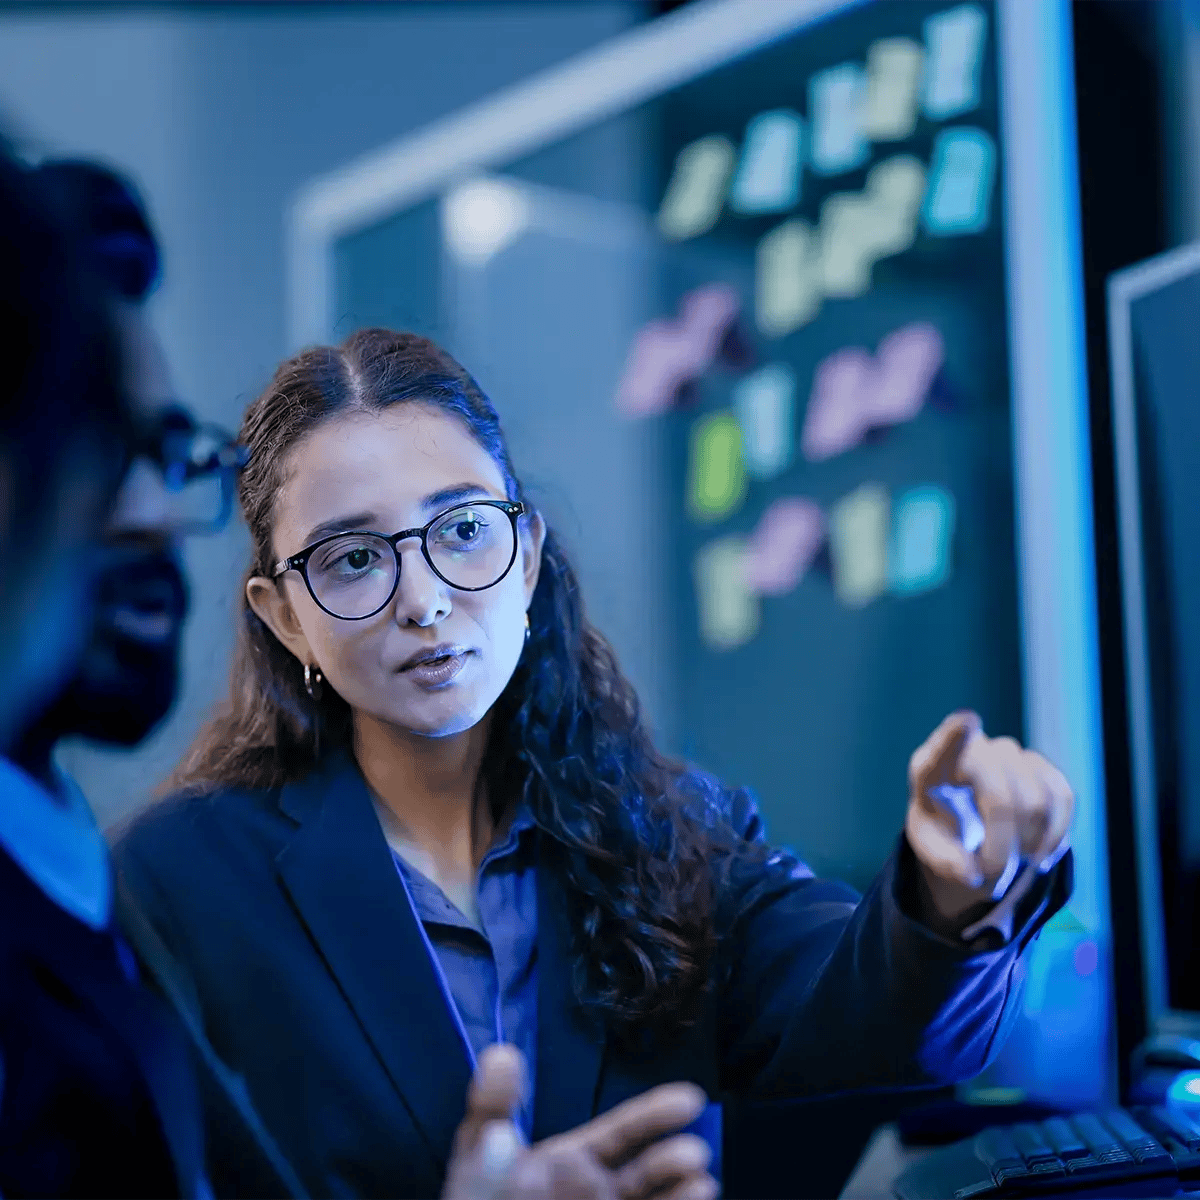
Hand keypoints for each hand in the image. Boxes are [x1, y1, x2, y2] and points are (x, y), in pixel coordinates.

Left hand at [442, 1044, 717, 1199]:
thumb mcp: (476, 1155)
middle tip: (696, 1153)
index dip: (654, 1115)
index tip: (690, 1098)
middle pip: (646, 1174)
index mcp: (571, 1162)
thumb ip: (492, 1113)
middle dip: (672, 1161)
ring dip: (678, 1195)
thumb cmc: (478, 1198)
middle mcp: (595, 1192)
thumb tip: (502, 1055)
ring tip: (703, 1186)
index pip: (620, 1134)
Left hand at [905, 710, 1073, 932]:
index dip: (956, 735)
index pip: (942, 748)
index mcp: (931, 767)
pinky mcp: (1040, 767)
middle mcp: (972, 750)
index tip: (968, 721)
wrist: (966, 825)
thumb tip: (971, 873)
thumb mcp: (930, 848)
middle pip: (1001, 797)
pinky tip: (1037, 853)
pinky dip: (1054, 835)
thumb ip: (944, 861)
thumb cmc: (941, 830)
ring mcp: (1009, 754)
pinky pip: (1062, 798)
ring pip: (1037, 801)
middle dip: (1002, 846)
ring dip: (1029, 844)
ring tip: (1012, 862)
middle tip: (992, 877)